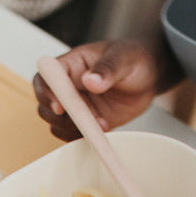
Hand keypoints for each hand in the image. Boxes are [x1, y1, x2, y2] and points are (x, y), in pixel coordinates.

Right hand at [33, 40, 161, 138]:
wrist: (149, 76)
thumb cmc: (134, 58)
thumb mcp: (124, 58)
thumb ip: (108, 68)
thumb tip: (90, 80)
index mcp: (72, 64)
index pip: (46, 77)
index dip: (46, 93)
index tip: (60, 107)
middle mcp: (69, 86)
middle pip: (46, 105)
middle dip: (59, 117)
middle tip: (84, 120)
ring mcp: (77, 105)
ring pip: (57, 123)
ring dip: (73, 129)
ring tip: (100, 124)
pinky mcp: (87, 121)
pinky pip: (74, 135)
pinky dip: (83, 138)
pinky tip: (102, 132)